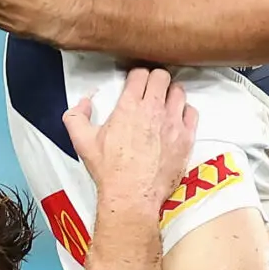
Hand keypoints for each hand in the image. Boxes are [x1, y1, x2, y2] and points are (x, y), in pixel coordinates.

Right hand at [65, 67, 196, 214]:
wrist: (132, 195)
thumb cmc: (110, 171)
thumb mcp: (82, 142)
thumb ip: (76, 117)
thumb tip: (83, 103)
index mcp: (129, 107)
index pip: (140, 74)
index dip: (137, 76)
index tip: (135, 83)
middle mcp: (153, 110)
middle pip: (162, 76)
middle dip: (156, 79)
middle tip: (151, 89)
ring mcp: (173, 123)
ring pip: (179, 91)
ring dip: (171, 93)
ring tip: (165, 103)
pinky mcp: (186, 138)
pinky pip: (192, 112)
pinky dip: (185, 112)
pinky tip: (177, 119)